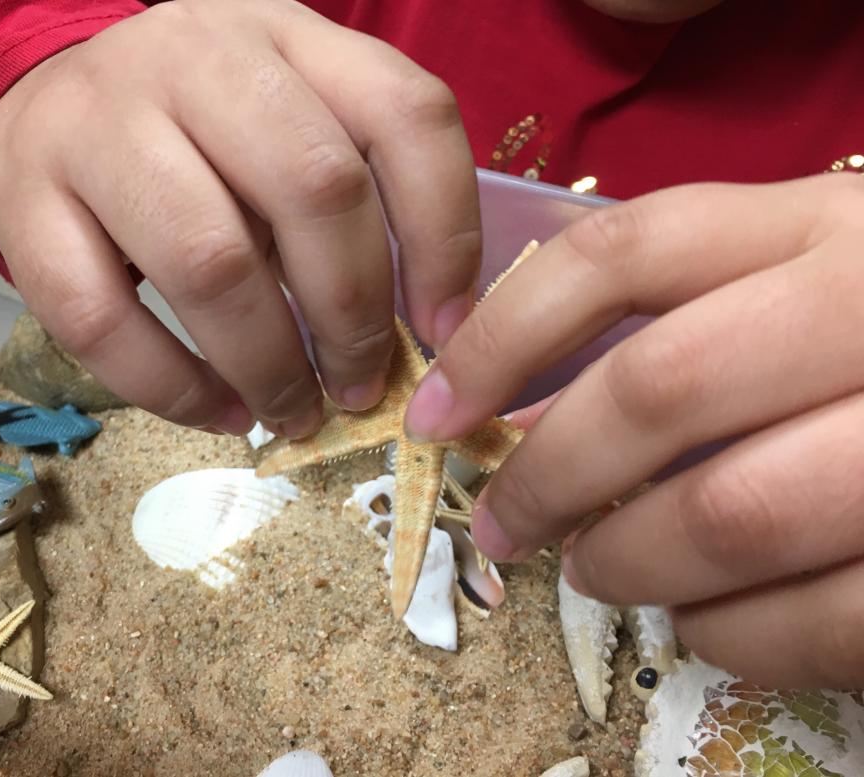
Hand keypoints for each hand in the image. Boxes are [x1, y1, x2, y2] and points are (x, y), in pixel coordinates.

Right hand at [0, 0, 481, 437]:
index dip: (445, 234)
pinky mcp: (21, 199)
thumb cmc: (190, 127)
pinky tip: (218, 412)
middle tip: (358, 387)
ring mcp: (96, 122)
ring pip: (209, 261)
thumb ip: (352, 190)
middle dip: (353, 315)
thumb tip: (421, 330)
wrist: (38, 95)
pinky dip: (173, 387)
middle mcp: (192, 58)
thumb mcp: (282, 115)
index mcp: (283, 34)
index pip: (403, 113)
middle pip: (312, 187)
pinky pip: (102, 319)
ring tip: (291, 411)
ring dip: (267, 363)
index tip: (445, 330)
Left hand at [404, 174, 863, 688]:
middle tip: (505, 524)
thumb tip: (519, 412)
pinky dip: (731, 635)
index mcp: (826, 228)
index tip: (435, 412)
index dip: (501, 336)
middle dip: (549, 476)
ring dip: (631, 562)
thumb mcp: (807, 283)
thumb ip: (687, 320)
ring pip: (731, 515)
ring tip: (596, 571)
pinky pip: (816, 617)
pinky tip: (703, 623)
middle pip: (658, 390)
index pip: (622, 253)